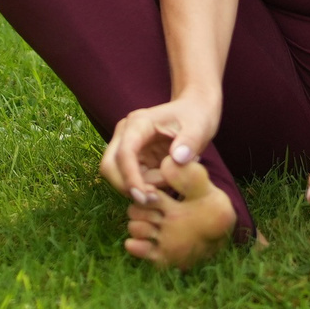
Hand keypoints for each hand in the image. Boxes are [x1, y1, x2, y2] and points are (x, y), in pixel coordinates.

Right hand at [100, 90, 221, 205]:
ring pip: (119, 177)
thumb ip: (190, 142)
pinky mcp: (134, 159)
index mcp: (139, 123)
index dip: (130, 177)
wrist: (195, 110)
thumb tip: (177, 159)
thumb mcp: (199, 127)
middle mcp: (127, 134)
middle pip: (110, 167)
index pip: (124, 153)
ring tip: (173, 183)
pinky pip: (132, 180)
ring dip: (141, 188)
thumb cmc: (197, 115)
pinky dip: (147, 187)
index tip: (144, 197)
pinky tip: (169, 182)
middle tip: (156, 199)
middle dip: (128, 187)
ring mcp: (128, 146)